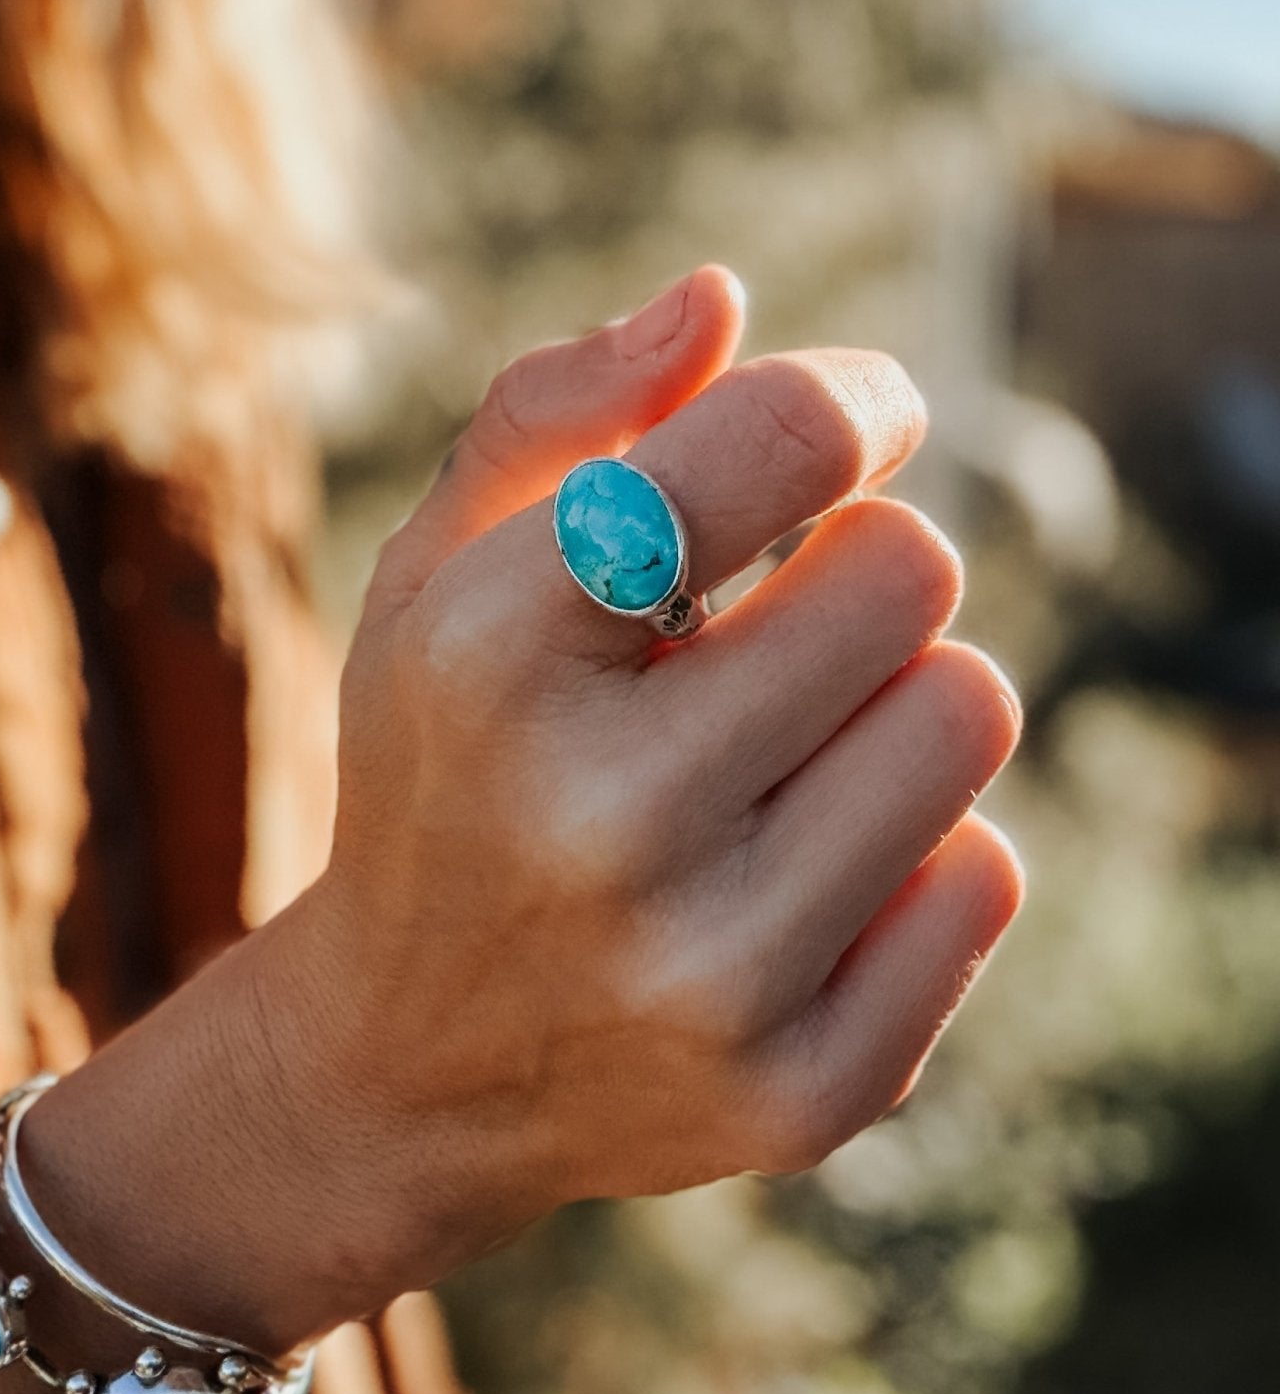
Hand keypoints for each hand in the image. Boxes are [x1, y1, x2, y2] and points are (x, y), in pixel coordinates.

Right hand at [23, 266, 1021, 1355]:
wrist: (406, 1068)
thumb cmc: (446, 765)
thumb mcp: (438, 570)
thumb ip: (560, 408)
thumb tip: (724, 301)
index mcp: (492, 654)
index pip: (782, 441)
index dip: (851, 401)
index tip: (855, 420)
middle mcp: (600, 822)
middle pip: (914, 570)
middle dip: (854, 569)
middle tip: (769, 631)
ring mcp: (711, 977)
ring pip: (968, 712)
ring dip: (889, 704)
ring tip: (778, 758)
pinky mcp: (802, 1093)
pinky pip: (986, 875)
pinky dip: (914, 852)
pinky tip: (795, 880)